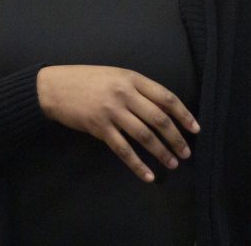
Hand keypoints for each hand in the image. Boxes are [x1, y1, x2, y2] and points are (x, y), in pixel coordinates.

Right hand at [36, 65, 199, 182]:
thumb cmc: (85, 79)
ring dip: (161, 152)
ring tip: (172, 164)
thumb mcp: (114, 75)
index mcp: (130, 78)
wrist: (54, 87)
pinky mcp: (99, 127)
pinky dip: (138, 165)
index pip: (165, 97)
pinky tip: (148, 175)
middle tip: (186, 152)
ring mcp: (111, 110)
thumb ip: (136, 87)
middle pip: (158, 118)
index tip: (195, 129)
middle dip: (176, 138)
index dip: (183, 114)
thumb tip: (161, 108)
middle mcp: (124, 93)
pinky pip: (123, 150)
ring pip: (144, 135)